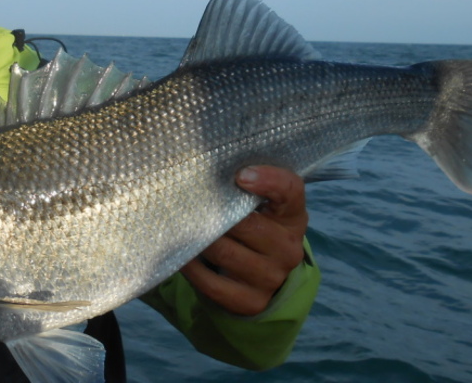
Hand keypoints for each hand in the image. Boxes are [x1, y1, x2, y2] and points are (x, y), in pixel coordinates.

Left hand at [179, 165, 307, 316]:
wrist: (262, 277)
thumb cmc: (253, 227)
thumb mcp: (260, 206)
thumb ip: (244, 187)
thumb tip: (204, 169)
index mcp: (292, 217)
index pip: (290, 192)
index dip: (269, 181)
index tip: (240, 175)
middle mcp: (287, 249)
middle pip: (247, 225)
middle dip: (215, 212)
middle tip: (187, 201)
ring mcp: (271, 278)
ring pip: (225, 253)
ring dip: (199, 239)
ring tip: (178, 226)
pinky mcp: (250, 302)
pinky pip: (211, 284)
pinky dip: (191, 268)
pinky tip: (181, 255)